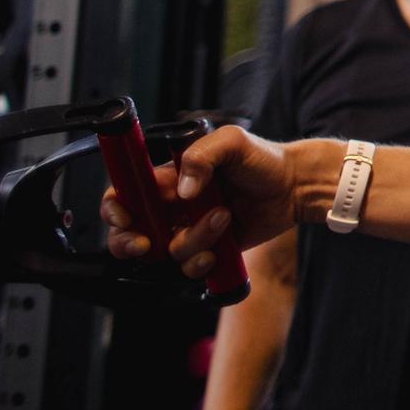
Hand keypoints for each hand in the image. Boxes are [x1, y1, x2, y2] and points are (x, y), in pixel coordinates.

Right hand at [100, 126, 301, 275]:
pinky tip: (219, 249)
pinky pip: (187, 267)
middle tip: (148, 243)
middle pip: (128, 232)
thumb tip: (182, 191)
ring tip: (223, 218)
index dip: (114, 208)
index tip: (125, 218)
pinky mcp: (207, 249)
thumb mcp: (232, 142)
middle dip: (128, 242)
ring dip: (190, 241)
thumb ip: (201, 156)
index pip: (124, 194)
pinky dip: (199, 263)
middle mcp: (172, 206)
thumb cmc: (263, 158)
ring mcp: (188, 229)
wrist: (294, 186)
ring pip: (164, 251)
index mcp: (168, 178)